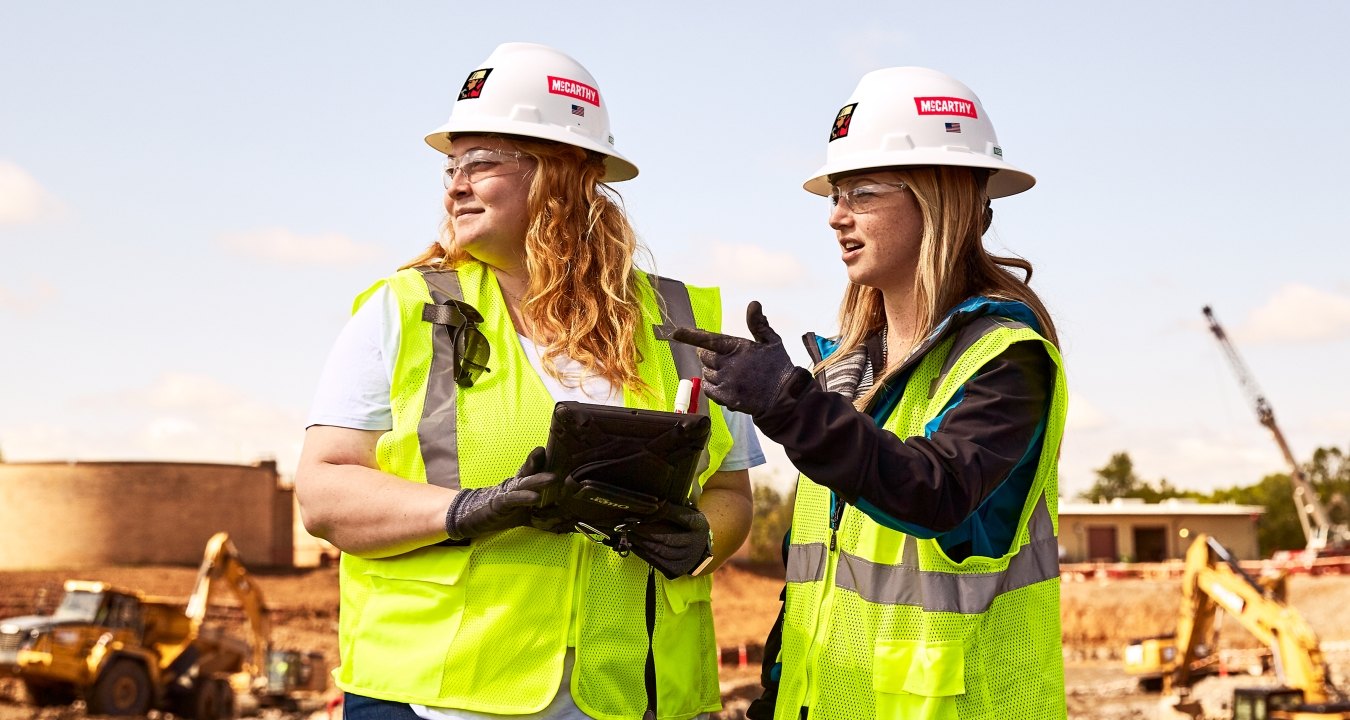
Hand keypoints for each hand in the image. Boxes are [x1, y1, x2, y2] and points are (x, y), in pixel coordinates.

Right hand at [444, 447, 559, 539]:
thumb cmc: (503, 512)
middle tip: (563, 456)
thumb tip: (567, 516)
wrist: (471, 517)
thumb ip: (545, 513)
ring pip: (525, 483)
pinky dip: (524, 498)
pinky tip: (536, 498)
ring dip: (540, 480)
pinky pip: (513, 499)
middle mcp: (516, 484)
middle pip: (532, 471)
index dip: (553, 464)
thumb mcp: (527, 512)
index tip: (567, 455)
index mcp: (523, 484)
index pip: (538, 471)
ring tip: (554, 478)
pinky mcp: (499, 504)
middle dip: (548, 464)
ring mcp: (507, 492)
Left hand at [621, 503, 713, 578]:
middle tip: (629, 525)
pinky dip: (642, 553)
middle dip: (644, 531)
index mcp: (698, 524)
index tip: (644, 509)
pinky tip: (634, 545)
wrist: (699, 549)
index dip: (661, 513)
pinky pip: (655, 562)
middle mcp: (695, 543)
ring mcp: (686, 559)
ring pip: (659, 551)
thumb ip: (671, 509)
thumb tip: (653, 504)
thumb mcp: (684, 513)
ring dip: (640, 542)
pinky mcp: (677, 570)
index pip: (679, 516)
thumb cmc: (686, 526)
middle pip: (666, 537)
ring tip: (628, 534)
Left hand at [670, 301, 799, 417]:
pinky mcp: (726, 398)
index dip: (690, 335)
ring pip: (705, 373)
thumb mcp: (772, 341)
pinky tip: (726, 385)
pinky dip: (712, 386)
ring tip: (730, 373)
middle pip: (703, 356)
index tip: (675, 332)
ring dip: (712, 371)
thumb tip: (753, 304)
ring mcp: (726, 382)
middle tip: (723, 357)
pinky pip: (708, 389)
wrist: (785, 397)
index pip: (708, 339)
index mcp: (738, 348)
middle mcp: (729, 365)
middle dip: (708, 355)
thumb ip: (758, 323)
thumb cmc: (778, 367)